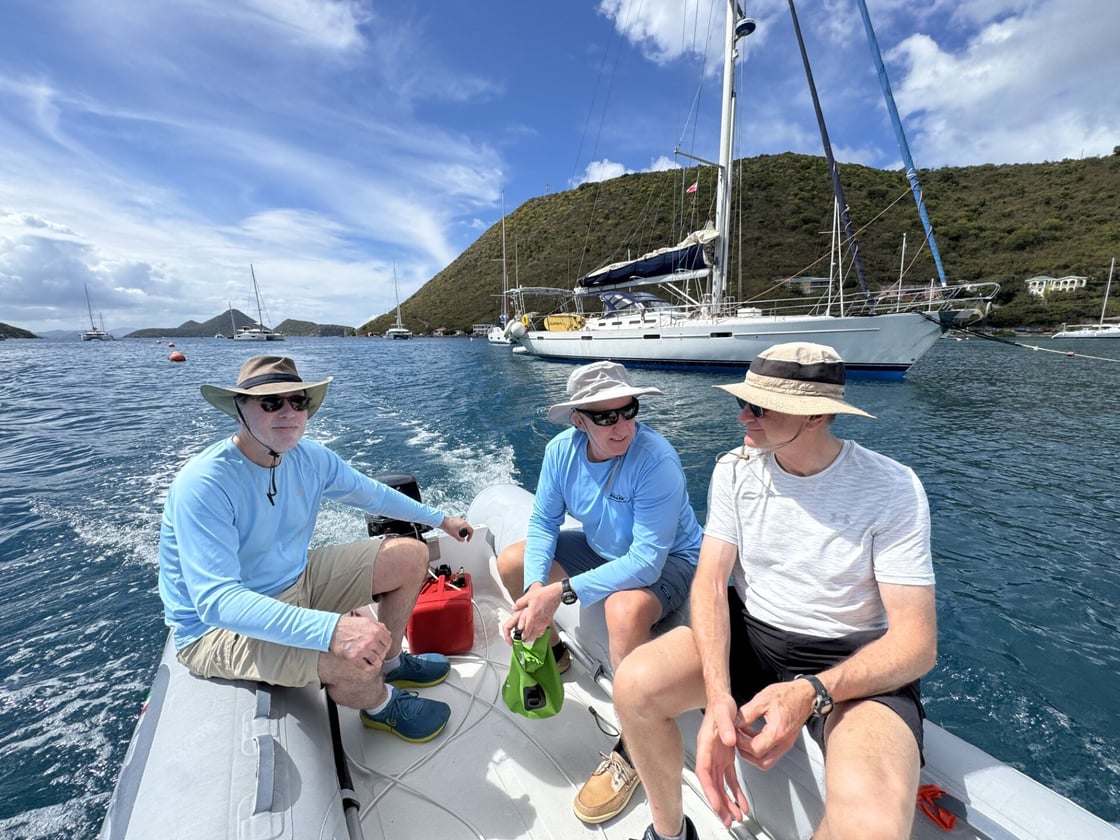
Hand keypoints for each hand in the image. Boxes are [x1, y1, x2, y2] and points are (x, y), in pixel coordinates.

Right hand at [329, 611, 391, 670]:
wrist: (332, 630)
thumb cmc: (348, 625)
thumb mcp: (366, 621)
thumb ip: (379, 627)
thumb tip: (388, 633)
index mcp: (375, 630)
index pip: (388, 642)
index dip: (386, 646)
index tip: (383, 648)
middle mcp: (371, 640)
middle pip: (383, 652)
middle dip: (381, 654)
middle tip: (376, 655)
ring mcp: (363, 649)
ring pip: (376, 661)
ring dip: (375, 662)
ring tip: (371, 660)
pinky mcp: (354, 657)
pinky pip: (366, 667)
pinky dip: (367, 667)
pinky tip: (365, 664)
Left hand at [440, 516, 472, 541]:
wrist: (442, 522)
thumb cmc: (448, 526)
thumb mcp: (455, 535)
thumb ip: (460, 539)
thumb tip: (462, 540)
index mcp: (465, 524)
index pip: (471, 531)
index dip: (470, 537)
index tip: (467, 539)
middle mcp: (463, 521)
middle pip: (468, 529)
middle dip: (466, 534)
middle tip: (464, 538)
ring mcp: (460, 520)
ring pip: (464, 527)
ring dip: (463, 532)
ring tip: (459, 535)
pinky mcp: (457, 520)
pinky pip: (461, 525)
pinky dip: (460, 529)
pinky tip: (456, 532)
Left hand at [501, 582, 559, 645]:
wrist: (555, 595)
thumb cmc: (544, 595)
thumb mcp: (528, 597)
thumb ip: (520, 603)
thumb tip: (515, 607)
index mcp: (532, 617)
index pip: (526, 631)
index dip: (521, 636)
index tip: (518, 636)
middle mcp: (538, 622)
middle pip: (531, 636)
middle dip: (525, 639)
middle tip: (521, 639)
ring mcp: (544, 623)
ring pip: (537, 635)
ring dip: (532, 637)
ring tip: (527, 637)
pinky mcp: (548, 621)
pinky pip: (542, 631)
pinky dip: (538, 634)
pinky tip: (536, 632)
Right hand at [695, 694, 750, 826]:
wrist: (721, 698)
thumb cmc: (720, 703)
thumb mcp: (724, 711)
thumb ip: (725, 724)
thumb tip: (728, 740)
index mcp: (706, 745)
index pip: (705, 773)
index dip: (710, 790)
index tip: (717, 804)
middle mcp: (709, 754)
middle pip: (712, 784)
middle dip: (719, 803)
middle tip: (728, 819)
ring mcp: (717, 757)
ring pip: (720, 785)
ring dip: (727, 801)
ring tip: (736, 816)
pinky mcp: (725, 757)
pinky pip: (729, 779)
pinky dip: (735, 791)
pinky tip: (741, 801)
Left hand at [734, 679, 813, 769]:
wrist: (806, 695)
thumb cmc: (787, 695)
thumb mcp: (762, 700)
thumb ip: (746, 714)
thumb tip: (734, 723)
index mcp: (777, 732)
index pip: (755, 750)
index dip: (741, 744)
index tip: (734, 734)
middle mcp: (784, 742)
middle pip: (762, 762)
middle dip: (746, 754)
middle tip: (737, 740)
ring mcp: (786, 744)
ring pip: (767, 761)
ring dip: (752, 753)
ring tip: (743, 737)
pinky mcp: (786, 742)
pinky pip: (771, 752)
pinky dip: (760, 748)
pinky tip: (752, 733)